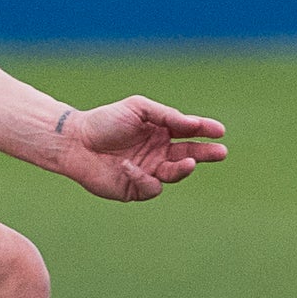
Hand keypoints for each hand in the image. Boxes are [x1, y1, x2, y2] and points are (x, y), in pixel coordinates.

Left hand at [49, 98, 226, 201]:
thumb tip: (191, 123)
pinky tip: (129, 166)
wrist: (75, 142)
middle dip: (206, 153)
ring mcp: (149, 171)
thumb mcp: (138, 109)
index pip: (189, 131)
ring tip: (190, 162)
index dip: (205, 130)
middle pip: (190, 155)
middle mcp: (159, 152)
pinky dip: (144, 178)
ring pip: (175, 174)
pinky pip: (151, 187)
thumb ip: (166, 115)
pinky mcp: (136, 188)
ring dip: (184, 169)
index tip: (219, 130)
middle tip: (221, 152)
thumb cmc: (105, 121)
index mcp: (161, 131)